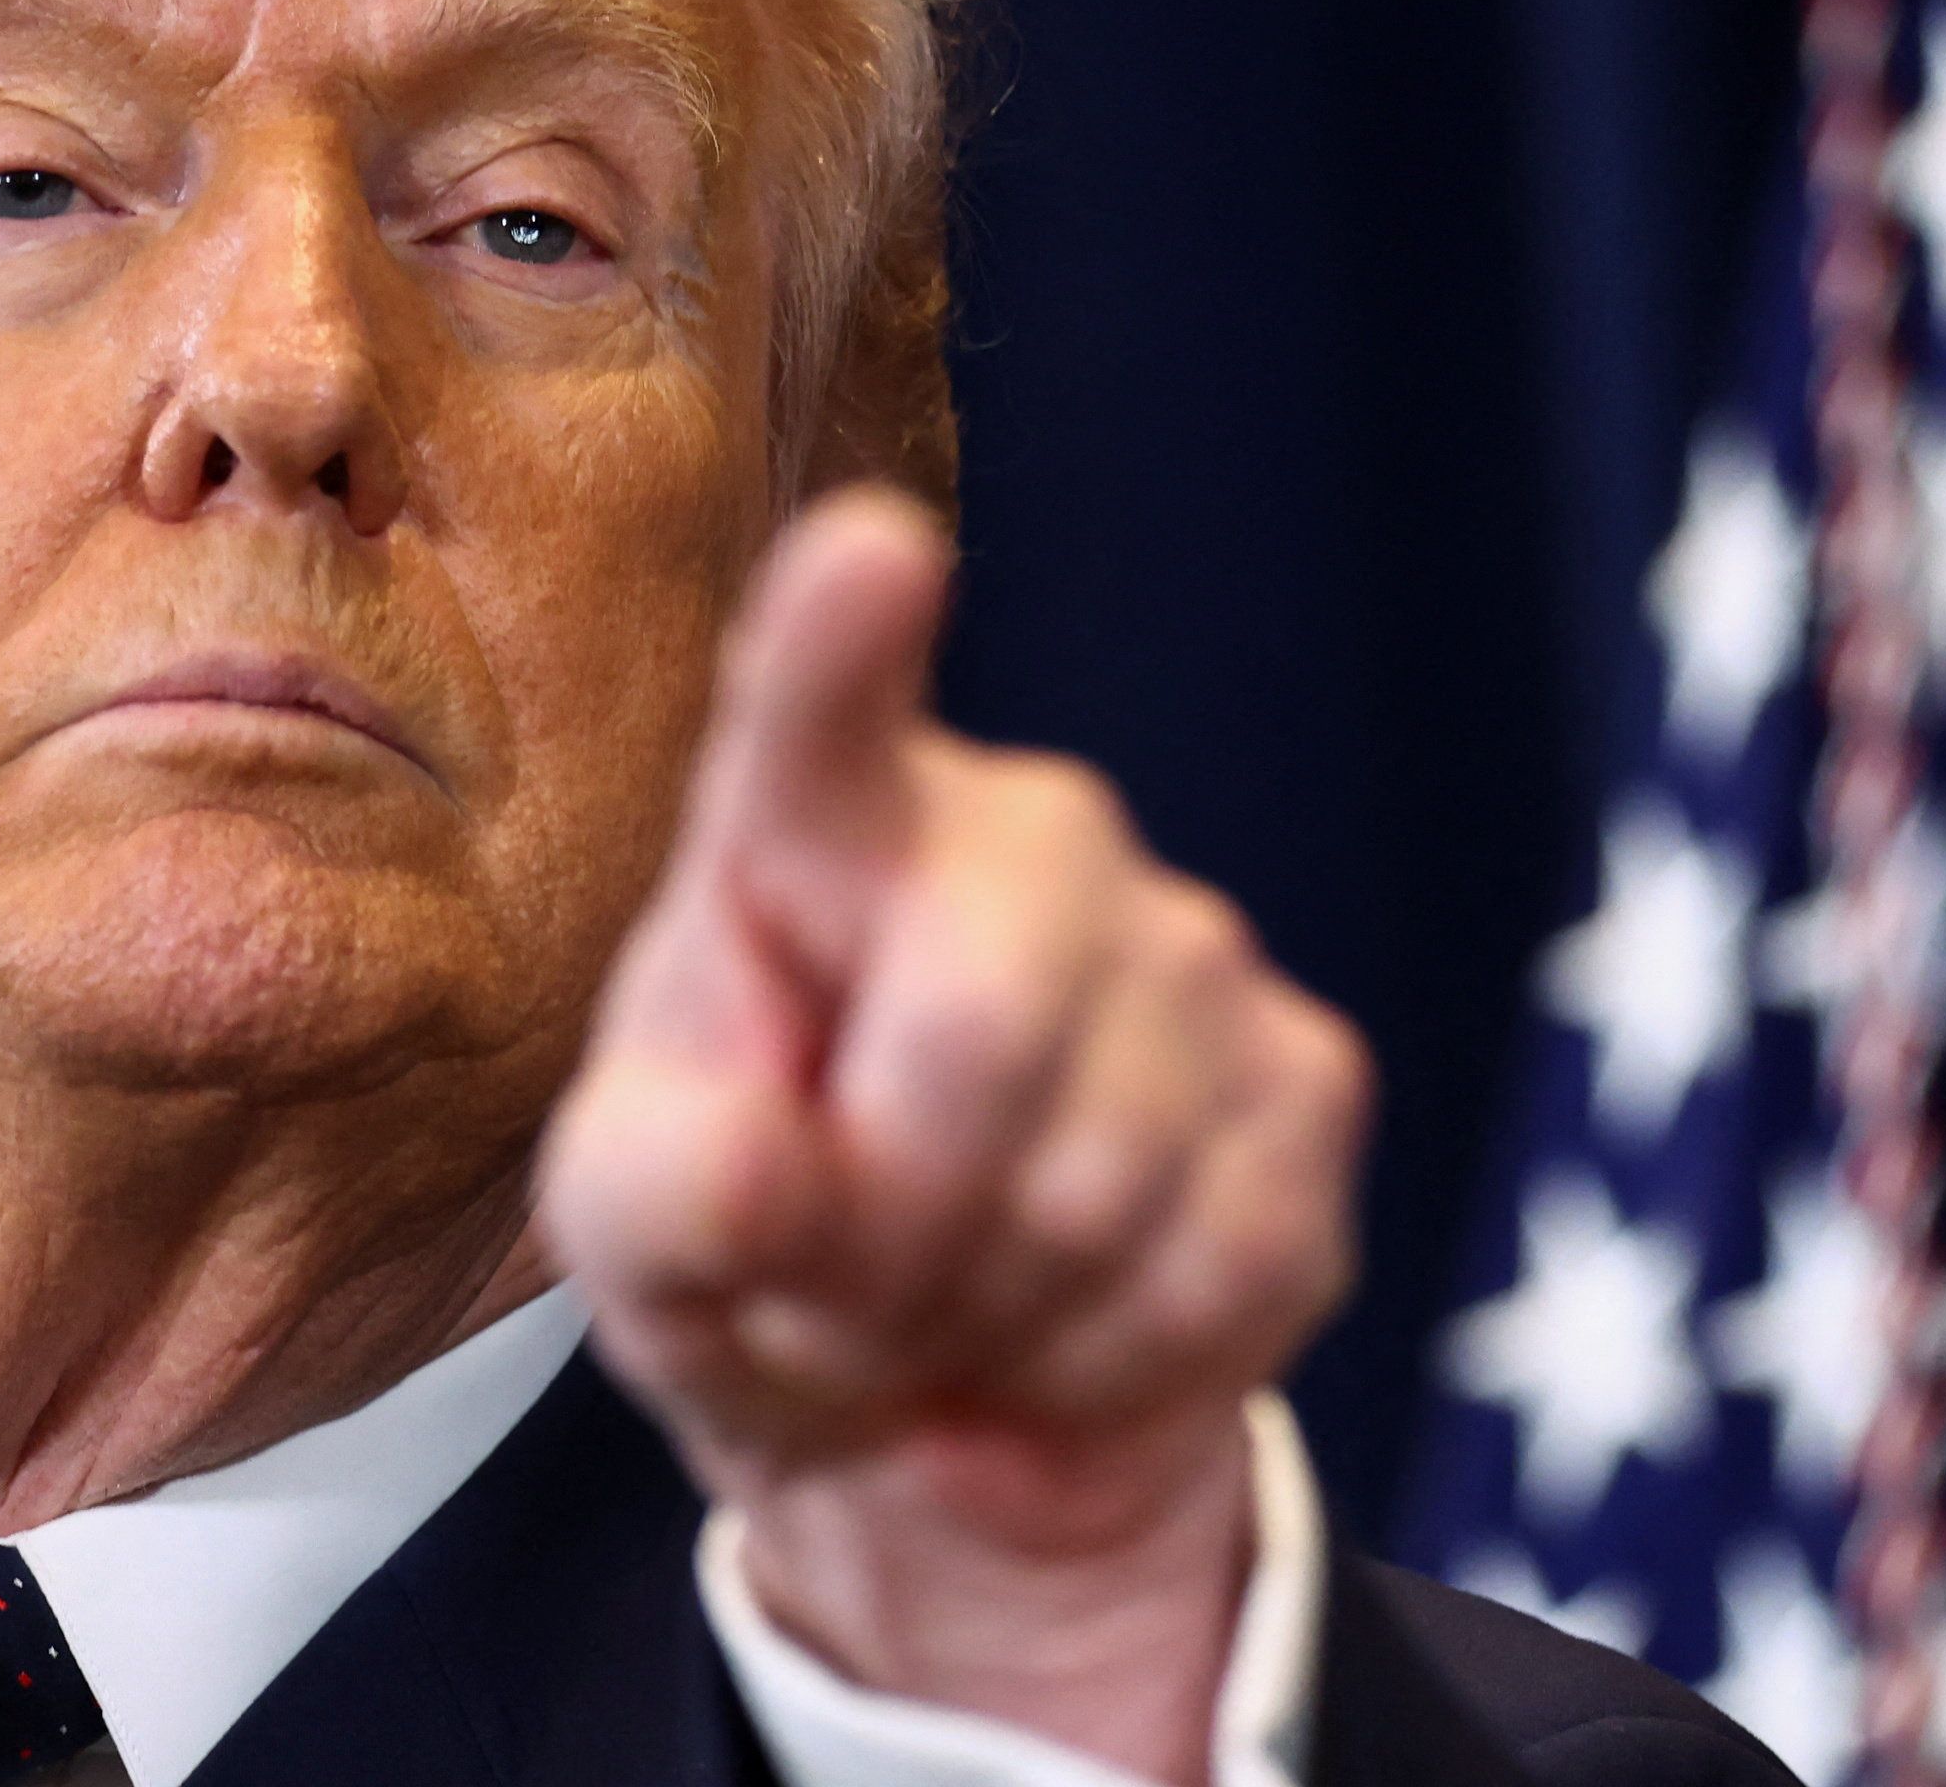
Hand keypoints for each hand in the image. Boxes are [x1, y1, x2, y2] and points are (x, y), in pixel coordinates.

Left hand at [540, 490, 1373, 1784]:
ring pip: (1104, 1180)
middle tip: (830, 1294)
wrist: (929, 1393)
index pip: (820, 709)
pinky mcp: (1308, 1081)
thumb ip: (660, 1187)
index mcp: (813, 825)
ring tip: (939, 1306)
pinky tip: (1059, 1331)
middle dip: (890, 1222)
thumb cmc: (752, 1244)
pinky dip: (1110, 1362)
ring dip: (991, 1313)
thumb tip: (769, 1176)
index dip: (844, 636)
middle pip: (981, 1020)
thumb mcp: (636, 1232)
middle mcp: (1024, 837)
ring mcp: (1190, 945)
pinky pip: (1220, 1265)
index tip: (876, 552)